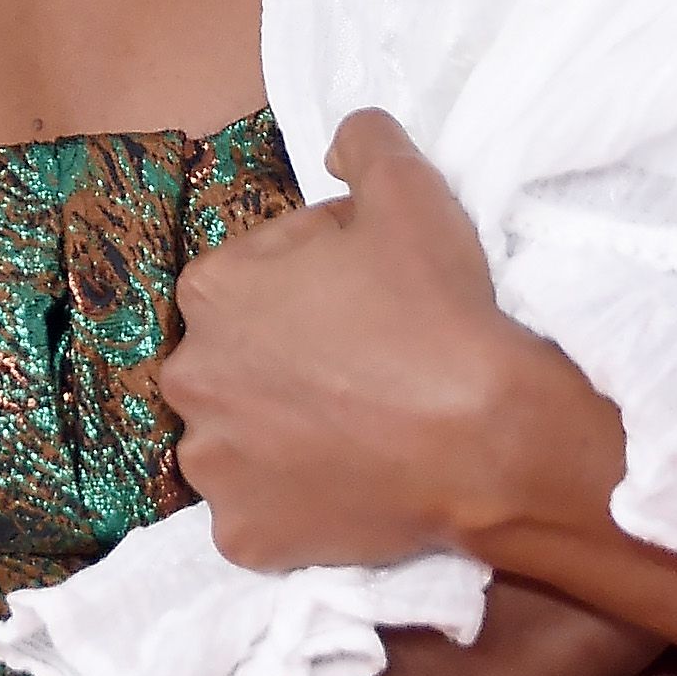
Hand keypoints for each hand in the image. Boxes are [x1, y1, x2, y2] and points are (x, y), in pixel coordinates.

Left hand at [161, 109, 601, 568]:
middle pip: (241, 359)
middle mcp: (189, 379)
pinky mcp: (244, 538)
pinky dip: (294, 505)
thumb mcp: (411, 193)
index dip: (318, 279)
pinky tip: (346, 487)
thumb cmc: (438, 313)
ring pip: (242, 439)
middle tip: (366, 367)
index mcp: (211, 292)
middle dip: (288, 358)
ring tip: (357, 430)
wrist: (487, 440)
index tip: (372, 297)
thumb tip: (344, 137)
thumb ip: (365, 145)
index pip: (257, 273)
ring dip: (282, 433)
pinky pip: (261, 515)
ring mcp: (212, 468)